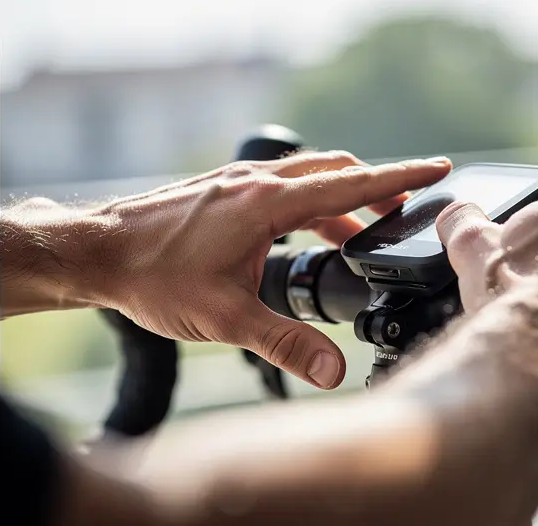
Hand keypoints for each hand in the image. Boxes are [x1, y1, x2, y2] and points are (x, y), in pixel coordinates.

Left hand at [96, 151, 451, 388]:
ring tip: (362, 233)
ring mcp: (238, 181)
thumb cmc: (153, 278)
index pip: (351, 184)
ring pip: (309, 177)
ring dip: (343, 198)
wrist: (98, 252)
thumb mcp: (224, 319)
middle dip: (378, 187)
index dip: (400, 177)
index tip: (439, 167)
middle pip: (336, 171)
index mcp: (267, 203)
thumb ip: (285, 344)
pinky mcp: (224, 189)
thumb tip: (333, 371)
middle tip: (407, 208)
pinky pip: (284, 185)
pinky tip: (307, 232)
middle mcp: (256, 181)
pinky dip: (311, 202)